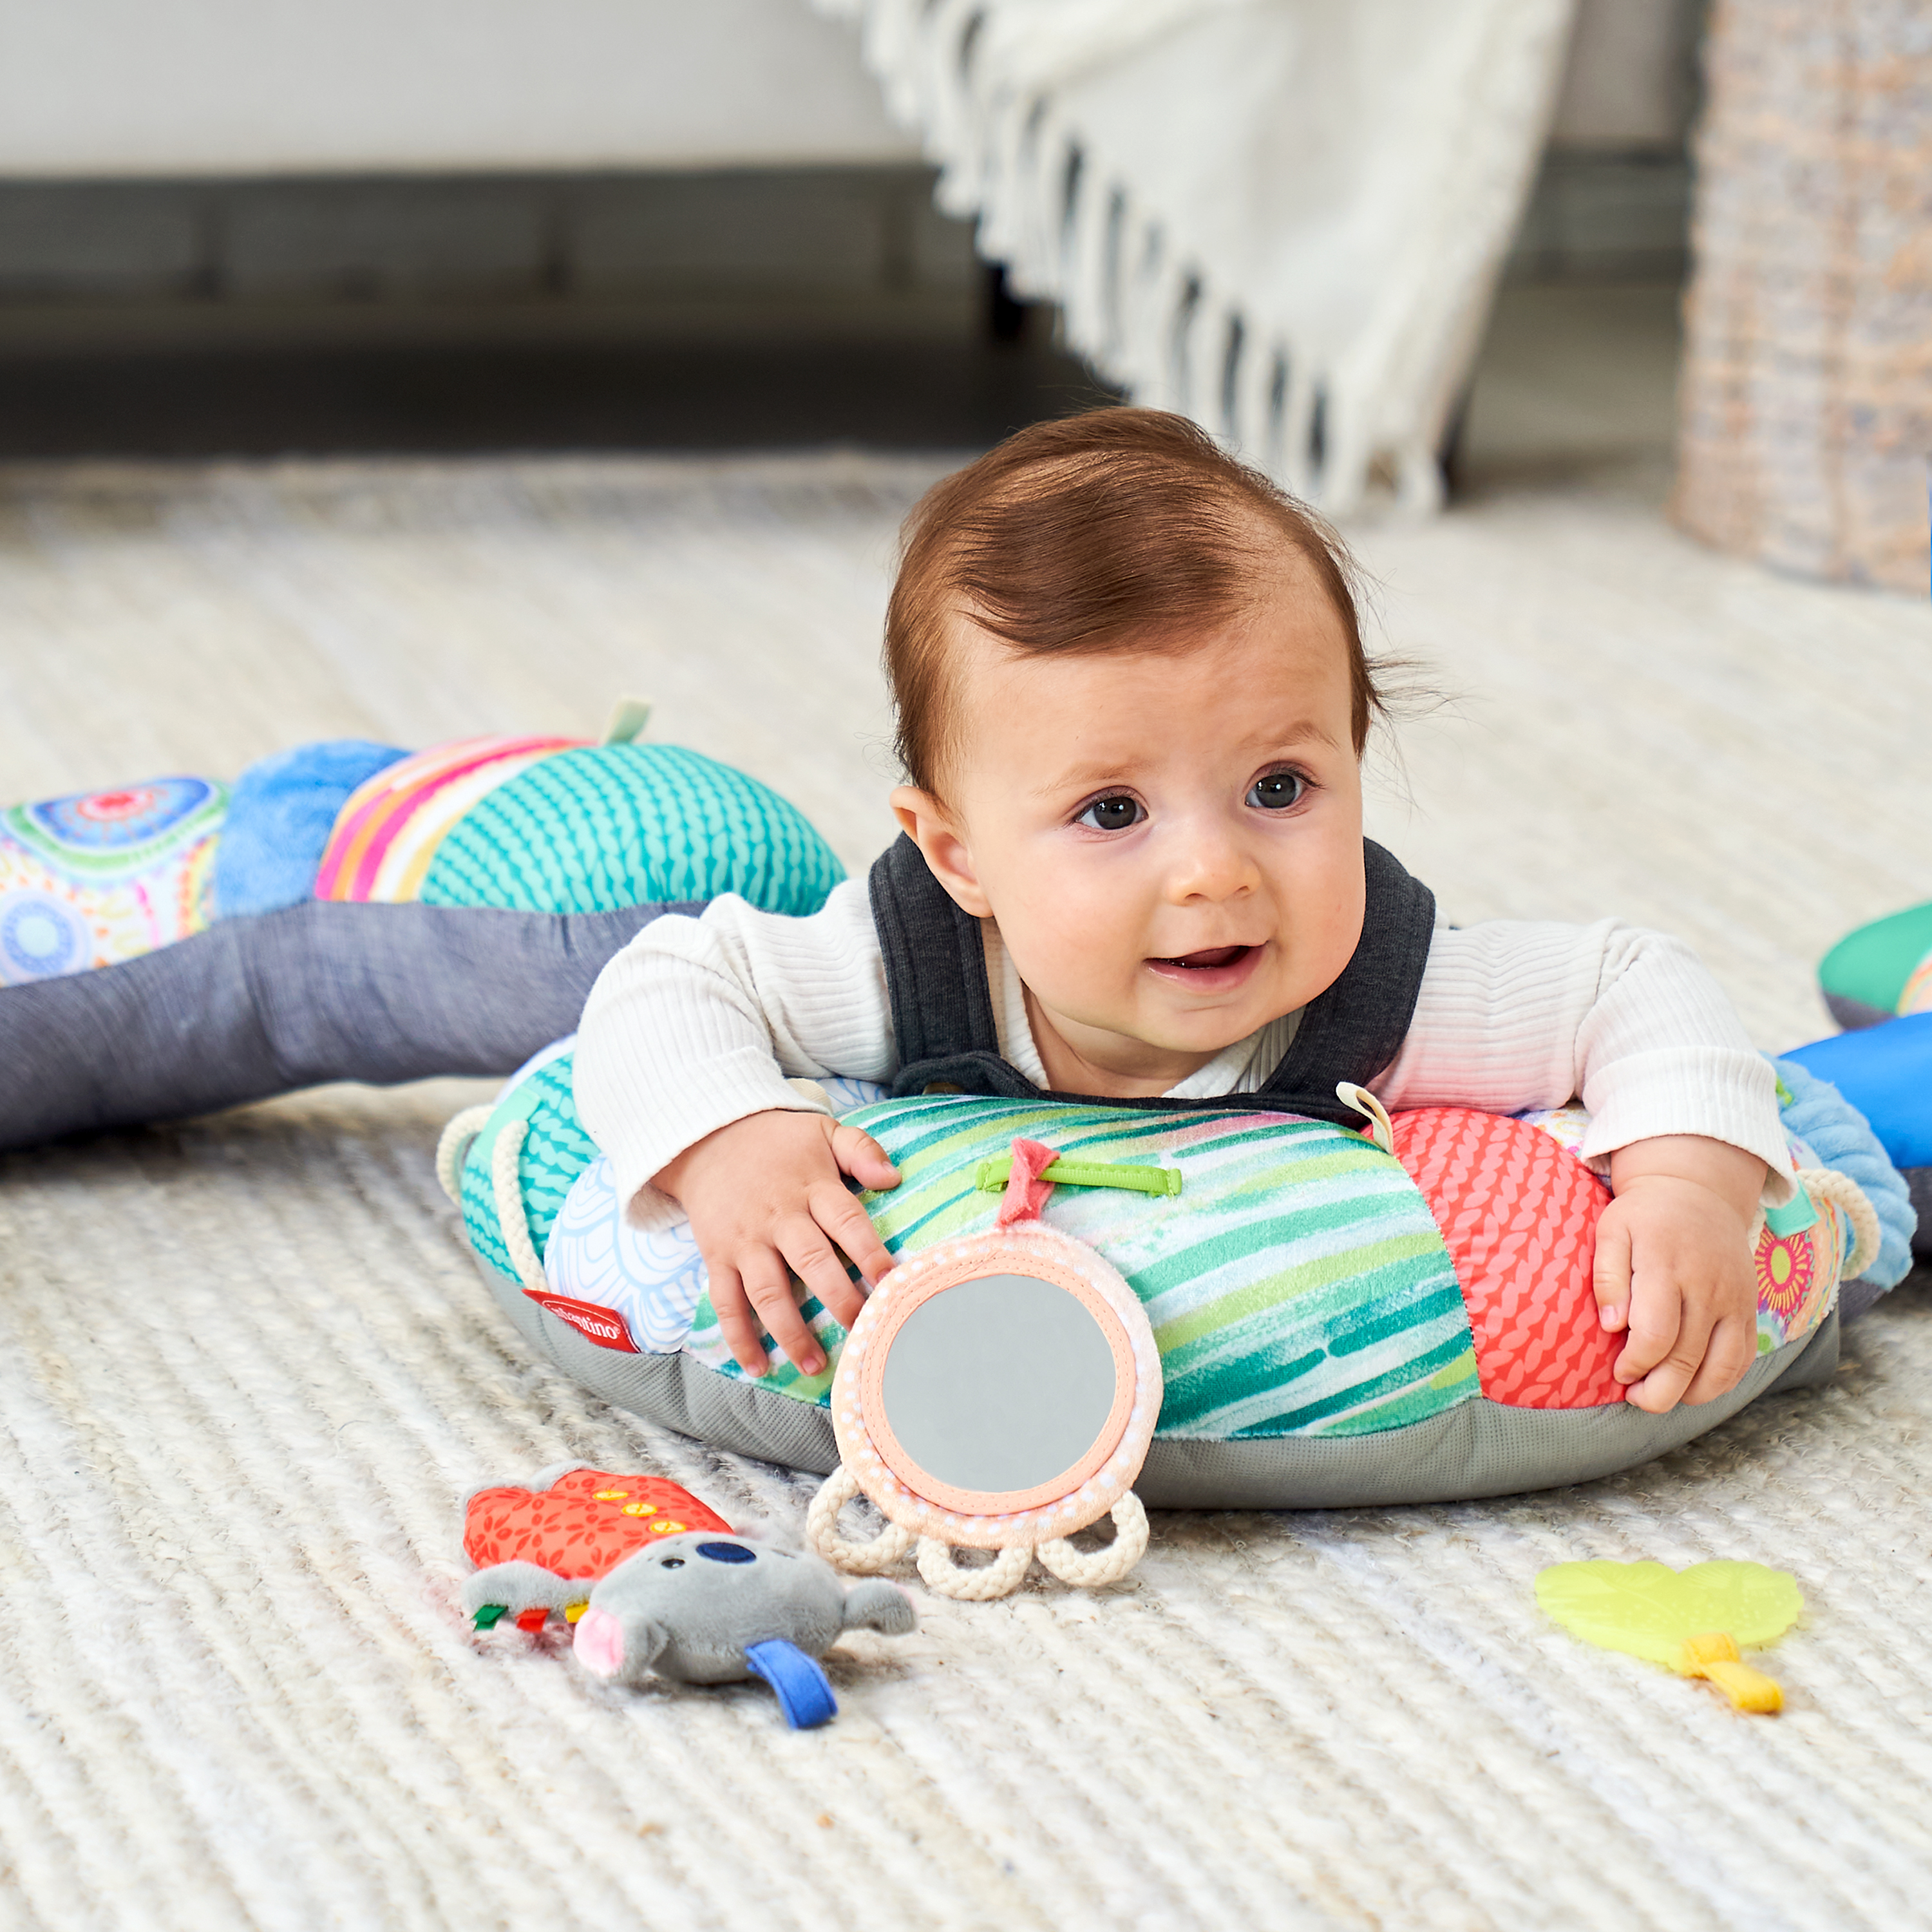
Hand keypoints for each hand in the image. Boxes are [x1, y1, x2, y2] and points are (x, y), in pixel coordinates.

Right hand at [653, 1109, 899, 1377]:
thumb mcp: (823, 1132)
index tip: (890, 1281)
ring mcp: (745, 1240)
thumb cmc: (777, 1142)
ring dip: (790, 1331)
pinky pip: (725, 1301)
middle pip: (810, 1261)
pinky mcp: (717, 1256)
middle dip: (838, 1298)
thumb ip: (861, 1150)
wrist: (705, 1138)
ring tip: (814, 1366)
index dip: (869, 1251)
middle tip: (863, 1330)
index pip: (846, 1220)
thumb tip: (893, 1176)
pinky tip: (756, 1365)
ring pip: (767, 1292)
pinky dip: (738, 1336)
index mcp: (811, 1187)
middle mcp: (778, 1217)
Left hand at [1593, 1136, 1768, 1413]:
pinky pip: (1744, 1359)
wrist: (1698, 1191)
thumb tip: (1612, 1325)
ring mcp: (1734, 1299)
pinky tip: (1694, 1387)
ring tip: (1662, 1395)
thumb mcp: (1611, 1231)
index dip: (1635, 1364)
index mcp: (1666, 1266)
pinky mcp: (1750, 1308)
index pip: (1655, 1334)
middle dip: (1658, 1391)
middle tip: (1635, 1396)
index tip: (1619, 1371)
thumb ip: (1608, 1276)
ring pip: (1721, 1367)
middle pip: (1687, 1359)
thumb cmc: (1644, 1217)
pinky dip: (1722, 1383)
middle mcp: (1707, 1286)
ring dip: (1691, 1395)